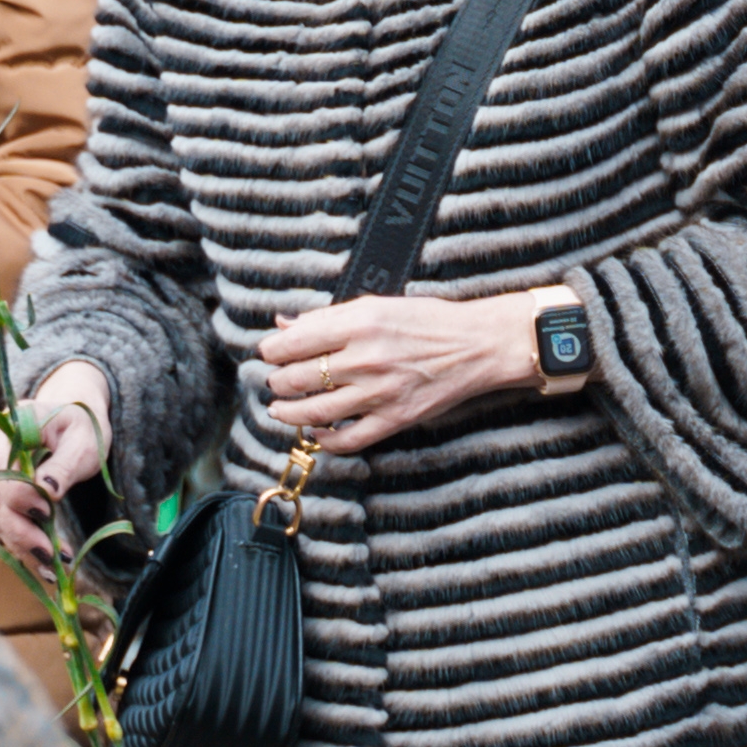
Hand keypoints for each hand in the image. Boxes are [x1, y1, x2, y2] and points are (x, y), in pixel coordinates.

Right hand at [0, 368, 111, 568]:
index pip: (4, 471)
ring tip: (52, 569)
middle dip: (22, 533)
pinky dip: (22, 546)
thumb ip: (64, 464)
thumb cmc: (81, 428)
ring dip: (22, 546)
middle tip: (52, 557)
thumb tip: (46, 491)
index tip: (48, 514)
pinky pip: (4, 524)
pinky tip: (44, 565)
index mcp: (9, 429)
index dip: (22, 497)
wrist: (73, 422)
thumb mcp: (84, 441)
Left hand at [254, 289, 534, 452]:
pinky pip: (348, 439)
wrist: (478, 345)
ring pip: (314, 412)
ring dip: (288, 413)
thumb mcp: (377, 305)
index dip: (272, 351)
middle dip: (277, 382)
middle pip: (297, 379)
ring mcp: (380, 392)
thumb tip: (285, 324)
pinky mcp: (395, 418)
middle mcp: (366, 358)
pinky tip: (315, 432)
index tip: (269, 354)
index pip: (293, 343)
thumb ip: (329, 316)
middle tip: (275, 381)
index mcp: (359, 323)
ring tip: (279, 409)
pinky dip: (325, 440)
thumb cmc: (428, 320)